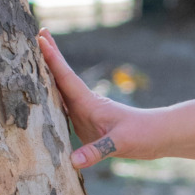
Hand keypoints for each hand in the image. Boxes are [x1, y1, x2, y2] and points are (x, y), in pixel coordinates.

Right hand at [38, 30, 151, 168]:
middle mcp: (85, 104)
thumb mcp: (121, 143)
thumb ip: (97, 151)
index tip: (40, 39)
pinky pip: (65, 108)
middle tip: (38, 33)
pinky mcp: (88, 124)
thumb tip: (73, 161)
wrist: (160, 136)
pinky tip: (44, 97)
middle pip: (61, 77)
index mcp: (90, 103)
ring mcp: (86, 113)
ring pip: (62, 90)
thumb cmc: (143, 134)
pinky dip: (53, 98)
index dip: (52, 59)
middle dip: (49, 57)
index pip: (66, 77)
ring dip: (49, 75)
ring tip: (34, 59)